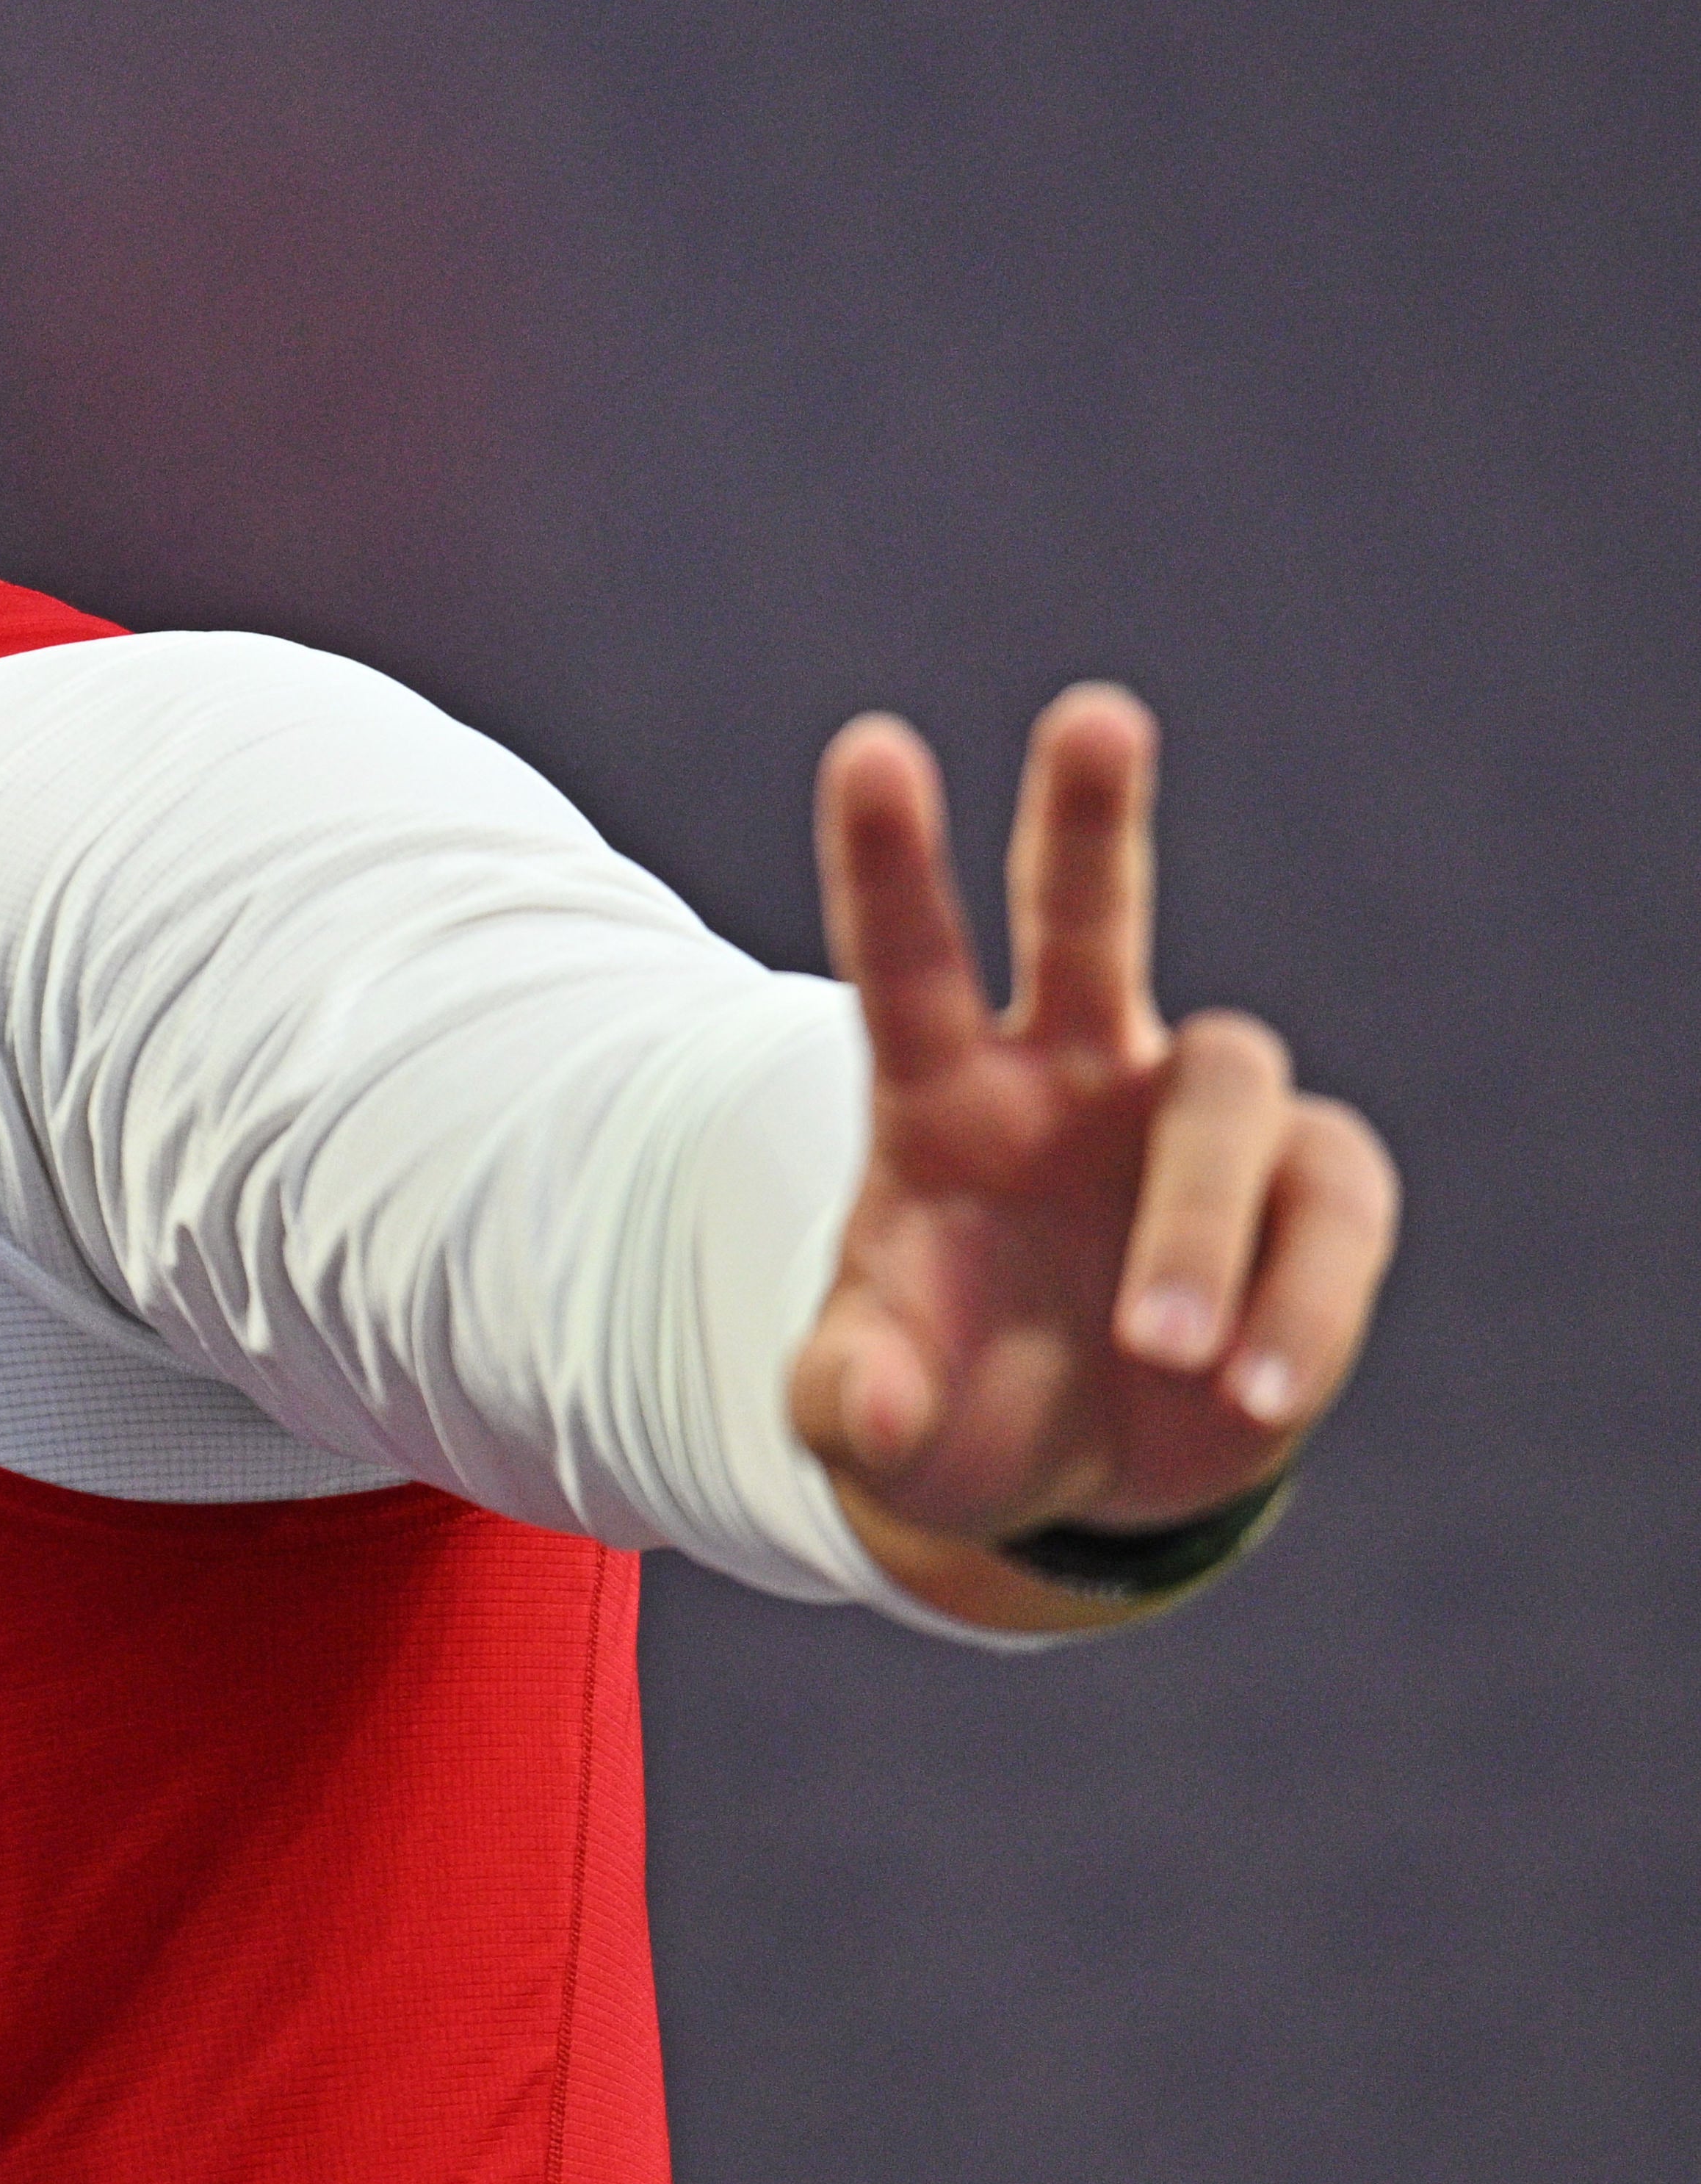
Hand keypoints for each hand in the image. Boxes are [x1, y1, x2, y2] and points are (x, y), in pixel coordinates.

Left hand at [792, 685, 1399, 1629]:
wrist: (1075, 1468)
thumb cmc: (954, 1408)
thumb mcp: (875, 1426)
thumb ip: (854, 1405)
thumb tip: (871, 1407)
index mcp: (945, 1101)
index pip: (906, 964)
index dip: (888, 860)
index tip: (871, 747)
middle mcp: (1076, 1076)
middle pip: (1088, 921)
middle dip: (1091, 817)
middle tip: (1093, 715)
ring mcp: (1198, 1126)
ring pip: (1229, 1095)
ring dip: (1196, 1225)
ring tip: (1161, 1352)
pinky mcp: (1313, 1196)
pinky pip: (1328, 1219)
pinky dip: (1299, 1308)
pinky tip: (1249, 1397)